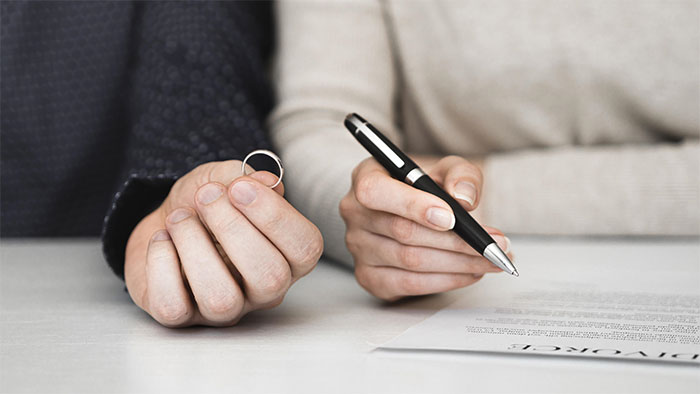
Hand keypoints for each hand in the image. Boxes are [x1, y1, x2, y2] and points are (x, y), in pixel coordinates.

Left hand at [124, 160, 322, 326]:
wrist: (164, 220)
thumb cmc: (205, 205)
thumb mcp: (225, 179)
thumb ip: (245, 177)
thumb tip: (266, 181)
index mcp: (287, 255)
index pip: (305, 249)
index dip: (275, 216)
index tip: (240, 187)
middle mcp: (264, 290)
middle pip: (270, 278)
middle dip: (233, 228)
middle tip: (206, 196)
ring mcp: (226, 309)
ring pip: (222, 299)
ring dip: (194, 245)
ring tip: (179, 218)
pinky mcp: (183, 318)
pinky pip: (174, 306)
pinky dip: (160, 265)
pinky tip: (162, 240)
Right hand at [340, 156, 511, 301]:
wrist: (417, 210)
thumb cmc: (428, 187)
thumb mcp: (448, 169)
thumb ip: (461, 174)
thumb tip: (465, 197)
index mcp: (366, 176)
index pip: (375, 192)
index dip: (412, 206)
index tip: (452, 218)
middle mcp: (354, 212)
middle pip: (403, 232)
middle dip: (455, 241)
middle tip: (492, 245)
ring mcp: (358, 248)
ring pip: (411, 262)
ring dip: (457, 264)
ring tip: (489, 259)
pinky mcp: (369, 277)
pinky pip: (409, 285)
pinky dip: (445, 281)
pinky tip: (469, 272)